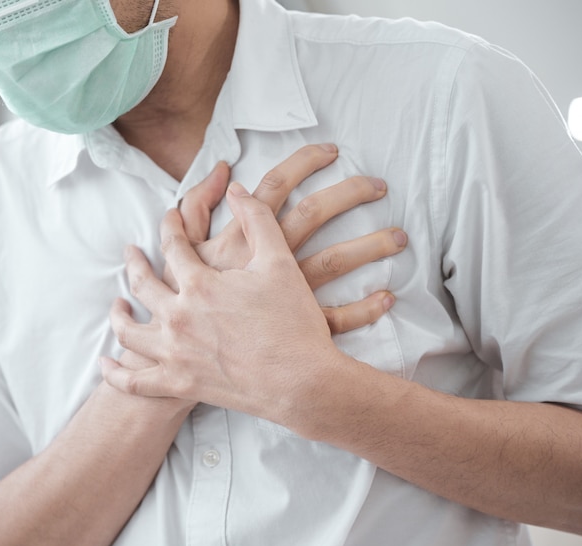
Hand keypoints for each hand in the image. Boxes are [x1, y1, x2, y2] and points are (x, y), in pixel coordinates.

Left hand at [102, 183, 357, 433]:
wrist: (302, 382)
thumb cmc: (293, 322)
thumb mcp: (280, 261)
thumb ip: (257, 219)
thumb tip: (236, 189)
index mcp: (200, 283)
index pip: (172, 245)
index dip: (168, 226)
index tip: (168, 217)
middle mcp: (178, 316)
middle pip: (142, 283)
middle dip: (134, 263)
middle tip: (130, 252)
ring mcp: (174, 353)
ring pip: (129, 331)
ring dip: (118, 315)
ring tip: (118, 304)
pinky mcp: (179, 384)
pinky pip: (135, 382)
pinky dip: (117, 373)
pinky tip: (107, 363)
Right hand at [175, 144, 405, 333]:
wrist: (186, 358)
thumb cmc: (184, 301)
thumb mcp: (181, 250)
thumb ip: (195, 205)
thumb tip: (221, 169)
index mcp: (242, 235)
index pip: (276, 184)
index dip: (305, 162)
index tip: (331, 150)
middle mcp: (267, 258)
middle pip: (315, 212)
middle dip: (350, 193)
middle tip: (378, 185)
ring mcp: (285, 294)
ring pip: (336, 260)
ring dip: (372, 246)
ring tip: (399, 236)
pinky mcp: (297, 328)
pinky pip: (339, 317)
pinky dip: (366, 308)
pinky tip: (386, 297)